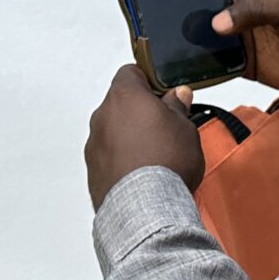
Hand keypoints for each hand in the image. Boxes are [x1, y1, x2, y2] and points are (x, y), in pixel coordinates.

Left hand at [86, 65, 204, 205]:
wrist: (145, 207)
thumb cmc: (164, 163)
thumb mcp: (185, 127)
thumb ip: (177, 107)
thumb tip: (177, 96)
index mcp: (125, 95)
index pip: (131, 72)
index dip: (148, 81)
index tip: (162, 93)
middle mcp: (103, 115)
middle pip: (121, 103)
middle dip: (140, 112)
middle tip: (164, 126)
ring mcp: (94, 143)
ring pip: (113, 131)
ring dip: (129, 137)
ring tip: (154, 155)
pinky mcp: (92, 169)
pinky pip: (108, 156)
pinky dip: (121, 160)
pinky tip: (142, 173)